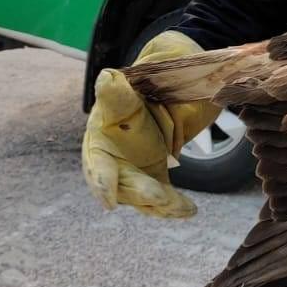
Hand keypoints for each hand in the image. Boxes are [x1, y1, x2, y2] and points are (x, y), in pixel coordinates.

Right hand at [80, 31, 219, 218]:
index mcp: (102, 131)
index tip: (107, 200)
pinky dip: (175, 206)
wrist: (176, 81)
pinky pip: (162, 197)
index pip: (97, 162)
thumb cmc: (154, 75)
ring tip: (183, 207)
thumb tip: (106, 80)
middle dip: (139, 192)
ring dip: (161, 204)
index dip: (101, 182)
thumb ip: (123, 86)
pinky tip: (190, 210)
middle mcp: (113, 155)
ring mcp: (133, 168)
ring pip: (143, 196)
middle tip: (158, 196)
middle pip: (122, 184)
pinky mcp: (153, 176)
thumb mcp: (139, 78)